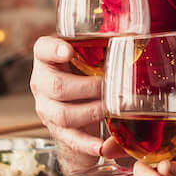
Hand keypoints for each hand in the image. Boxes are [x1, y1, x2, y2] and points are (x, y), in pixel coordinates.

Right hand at [30, 35, 109, 159]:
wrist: (77, 104)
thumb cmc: (86, 71)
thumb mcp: (89, 54)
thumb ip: (103, 43)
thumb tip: (135, 30)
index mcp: (47, 58)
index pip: (42, 49)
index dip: (53, 50)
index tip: (68, 51)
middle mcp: (41, 82)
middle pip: (56, 86)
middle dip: (89, 87)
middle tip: (112, 86)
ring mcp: (46, 108)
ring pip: (63, 114)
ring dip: (92, 111)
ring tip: (113, 108)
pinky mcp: (57, 130)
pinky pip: (71, 139)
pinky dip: (87, 143)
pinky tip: (101, 146)